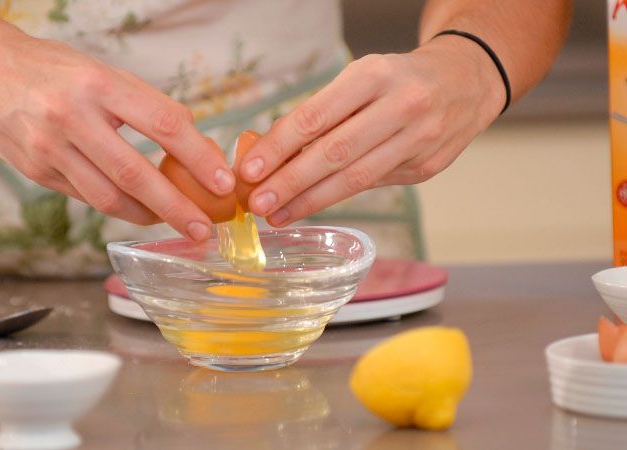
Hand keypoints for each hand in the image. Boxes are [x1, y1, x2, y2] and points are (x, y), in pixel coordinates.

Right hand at [0, 34, 234, 239]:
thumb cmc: (51, 69)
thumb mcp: (103, 73)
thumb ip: (144, 108)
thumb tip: (193, 149)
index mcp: (98, 84)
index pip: (163, 123)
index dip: (198, 157)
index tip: (223, 182)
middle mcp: (72, 117)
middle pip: (136, 175)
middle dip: (177, 208)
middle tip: (204, 228)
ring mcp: (49, 149)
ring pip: (108, 198)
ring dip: (147, 216)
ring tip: (173, 222)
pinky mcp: (36, 172)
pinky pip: (85, 198)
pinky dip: (116, 207)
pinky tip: (136, 209)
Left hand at [238, 36, 505, 226]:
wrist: (466, 82)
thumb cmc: (398, 80)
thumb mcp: (360, 79)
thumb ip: (322, 113)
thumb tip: (272, 154)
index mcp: (374, 76)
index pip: (316, 117)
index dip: (279, 147)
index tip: (250, 170)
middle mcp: (401, 106)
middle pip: (334, 153)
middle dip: (290, 183)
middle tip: (258, 203)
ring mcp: (419, 139)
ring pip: (355, 178)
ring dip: (310, 200)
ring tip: (278, 214)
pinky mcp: (427, 167)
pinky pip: (374, 185)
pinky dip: (338, 197)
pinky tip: (310, 205)